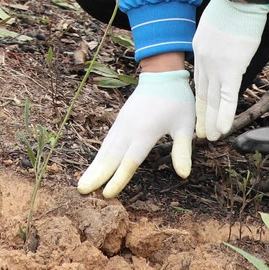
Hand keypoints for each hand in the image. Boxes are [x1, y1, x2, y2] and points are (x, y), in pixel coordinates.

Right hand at [77, 70, 193, 198]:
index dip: (118, 179)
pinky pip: (107, 141)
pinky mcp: (120, 121)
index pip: (130, 161)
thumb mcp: (185, 125)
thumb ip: (182, 150)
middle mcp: (129, 129)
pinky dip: (99, 155)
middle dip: (97, 175)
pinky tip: (94, 166)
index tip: (107, 195)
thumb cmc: (177, 101)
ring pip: (106, 149)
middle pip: (111, 157)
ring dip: (94, 167)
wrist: (162, 75)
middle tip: (82, 191)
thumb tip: (184, 174)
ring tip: (82, 183)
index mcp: (146, 132)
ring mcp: (122, 124)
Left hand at [192, 0, 268, 140]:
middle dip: (202, 114)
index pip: (199, 78)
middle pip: (202, 92)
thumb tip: (226, 42)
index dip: (200, 96)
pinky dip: (225, 115)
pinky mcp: (232, 68)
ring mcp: (216, 65)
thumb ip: (218, 37)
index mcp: (200, 48)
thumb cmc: (234, 5)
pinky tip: (223, 130)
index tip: (200, 109)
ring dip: (212, 121)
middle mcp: (203, 60)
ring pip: (212, 99)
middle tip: (200, 132)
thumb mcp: (217, 22)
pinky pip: (228, 97)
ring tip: (211, 138)